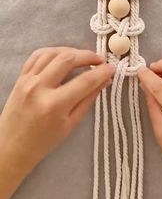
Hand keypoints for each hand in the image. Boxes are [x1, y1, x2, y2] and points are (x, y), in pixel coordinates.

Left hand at [0, 47, 114, 198]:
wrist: (11, 147)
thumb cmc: (43, 142)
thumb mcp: (71, 124)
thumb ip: (89, 99)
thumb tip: (106, 80)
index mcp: (54, 105)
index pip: (85, 81)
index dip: (102, 72)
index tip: (112, 68)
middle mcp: (39, 88)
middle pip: (68, 59)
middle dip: (88, 56)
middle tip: (100, 60)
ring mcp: (28, 80)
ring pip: (53, 53)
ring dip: (72, 51)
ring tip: (83, 57)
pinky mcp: (21, 77)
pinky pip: (37, 55)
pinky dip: (53, 51)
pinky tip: (63, 55)